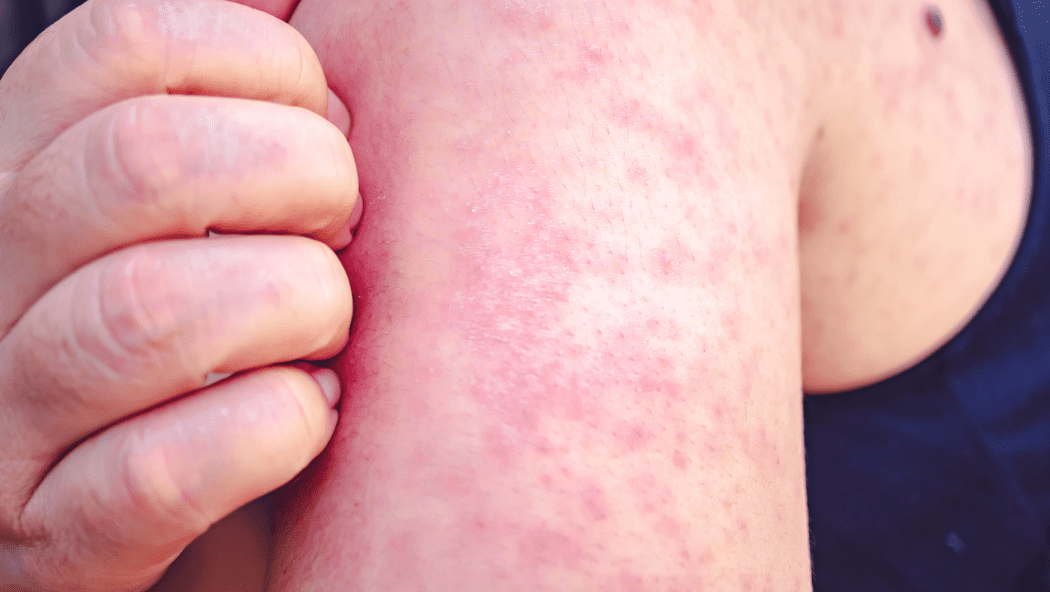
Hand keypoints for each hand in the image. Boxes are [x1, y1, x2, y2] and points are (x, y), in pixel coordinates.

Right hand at [0, 0, 357, 588]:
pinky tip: (309, 413)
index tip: (330, 131)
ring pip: (153, 311)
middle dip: (306, 180)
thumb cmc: (219, 332)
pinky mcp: (52, 541)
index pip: (129, 39)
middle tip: (341, 233)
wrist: (178, 511)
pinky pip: (161, 473)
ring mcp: (3, 419)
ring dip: (298, 307)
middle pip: (147, 162)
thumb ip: (225, 100)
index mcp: (20, 169)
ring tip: (326, 329)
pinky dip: (278, 428)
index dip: (273, 68)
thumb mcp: (196, 198)